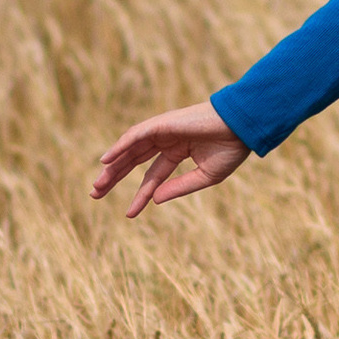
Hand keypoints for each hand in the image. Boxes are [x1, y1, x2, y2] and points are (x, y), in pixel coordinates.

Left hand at [91, 103, 249, 216]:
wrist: (243, 126)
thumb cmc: (231, 149)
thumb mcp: (205, 176)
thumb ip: (179, 187)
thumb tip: (154, 200)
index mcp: (179, 151)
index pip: (153, 176)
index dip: (141, 195)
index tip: (129, 214)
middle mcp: (167, 140)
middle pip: (134, 160)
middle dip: (115, 176)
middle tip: (95, 194)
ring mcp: (163, 131)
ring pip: (130, 149)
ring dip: (112, 166)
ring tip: (97, 185)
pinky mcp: (162, 123)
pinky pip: (135, 136)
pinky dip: (119, 146)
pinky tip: (106, 160)